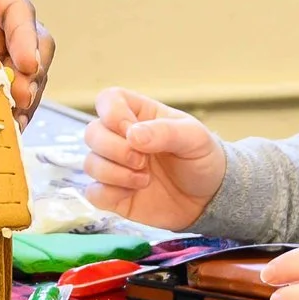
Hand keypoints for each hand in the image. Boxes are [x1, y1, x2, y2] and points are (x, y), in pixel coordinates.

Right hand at [82, 87, 225, 226]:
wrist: (209, 199)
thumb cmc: (202, 159)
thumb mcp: (195, 138)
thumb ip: (166, 132)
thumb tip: (132, 135)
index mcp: (139, 115)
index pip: (108, 100)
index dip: (112, 113)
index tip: (132, 131)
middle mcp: (120, 138)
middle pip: (92, 132)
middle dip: (115, 149)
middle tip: (143, 162)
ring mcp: (115, 166)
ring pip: (89, 163)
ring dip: (115, 173)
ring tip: (145, 179)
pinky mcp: (113, 194)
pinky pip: (93, 192)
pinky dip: (109, 194)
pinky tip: (133, 193)